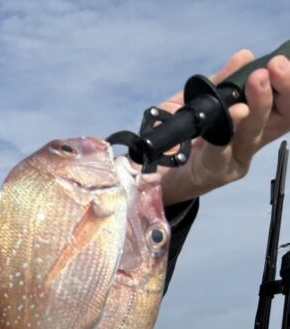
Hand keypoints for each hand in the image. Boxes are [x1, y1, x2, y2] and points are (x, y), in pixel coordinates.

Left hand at [158, 49, 289, 206]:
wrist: (148, 175)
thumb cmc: (177, 139)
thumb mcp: (197, 105)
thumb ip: (220, 83)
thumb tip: (244, 57)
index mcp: (251, 126)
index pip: (284, 106)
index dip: (288, 85)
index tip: (283, 61)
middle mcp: (249, 144)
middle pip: (280, 119)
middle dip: (283, 90)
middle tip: (276, 66)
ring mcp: (235, 161)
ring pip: (254, 132)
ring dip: (258, 105)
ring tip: (258, 80)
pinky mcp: (215, 174)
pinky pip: (222, 151)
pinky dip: (226, 131)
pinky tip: (232, 115)